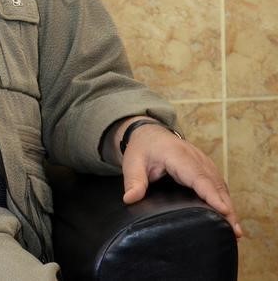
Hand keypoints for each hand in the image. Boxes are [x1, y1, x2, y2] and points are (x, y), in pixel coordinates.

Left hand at [117, 117, 242, 238]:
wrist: (149, 133)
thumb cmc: (142, 149)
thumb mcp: (132, 163)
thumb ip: (133, 181)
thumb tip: (130, 199)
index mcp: (177, 155)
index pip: (198, 177)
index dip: (211, 194)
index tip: (224, 210)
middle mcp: (195, 157)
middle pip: (214, 184)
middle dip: (226, 207)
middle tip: (234, 230)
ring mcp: (203, 161)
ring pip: (219, 185)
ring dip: (229, 205)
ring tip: (235, 229)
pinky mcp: (206, 167)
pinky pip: (218, 184)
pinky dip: (225, 199)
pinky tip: (228, 216)